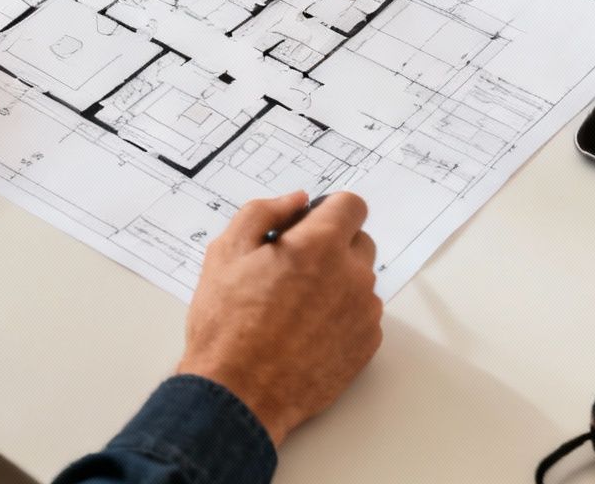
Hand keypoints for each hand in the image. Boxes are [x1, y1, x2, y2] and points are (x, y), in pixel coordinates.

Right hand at [177, 191, 383, 445]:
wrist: (238, 394)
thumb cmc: (228, 327)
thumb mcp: (227, 252)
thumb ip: (263, 212)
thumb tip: (295, 200)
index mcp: (320, 245)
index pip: (352, 205)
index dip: (328, 210)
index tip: (309, 225)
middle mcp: (352, 275)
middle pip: (359, 241)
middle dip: (331, 247)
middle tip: (293, 269)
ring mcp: (364, 313)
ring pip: (360, 281)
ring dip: (337, 283)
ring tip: (295, 308)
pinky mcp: (367, 345)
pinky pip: (362, 316)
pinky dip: (341, 317)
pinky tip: (307, 332)